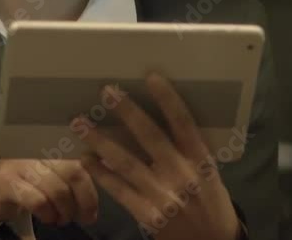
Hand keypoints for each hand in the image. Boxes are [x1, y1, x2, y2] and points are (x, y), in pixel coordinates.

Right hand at [0, 158, 99, 226]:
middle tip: (82, 219)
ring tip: (61, 220)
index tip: (93, 212)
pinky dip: (46, 214)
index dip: (91, 189)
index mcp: (55, 144)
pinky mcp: (8, 180)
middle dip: (83, 201)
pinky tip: (47, 218)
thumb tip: (107, 165)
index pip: (83, 162)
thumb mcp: (53, 171)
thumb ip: (76, 170)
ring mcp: (22, 162)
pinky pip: (36, 200)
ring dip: (64, 211)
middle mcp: (39, 148)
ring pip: (57, 189)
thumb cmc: (29, 179)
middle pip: (74, 172)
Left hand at [74, 72, 240, 239]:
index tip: (151, 77)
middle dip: (127, 113)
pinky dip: (101, 174)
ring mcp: (162, 196)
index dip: (168, 100)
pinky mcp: (147, 215)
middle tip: (106, 91)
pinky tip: (85, 158)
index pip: (184, 124)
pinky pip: (119, 190)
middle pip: (151, 137)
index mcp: (201, 162)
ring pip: (127, 163)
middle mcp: (182, 175)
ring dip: (101, 141)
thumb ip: (188, 151)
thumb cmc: (211, 203)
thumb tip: (159, 118)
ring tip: (80, 123)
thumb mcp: (209, 174)